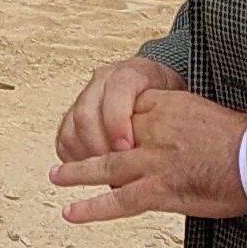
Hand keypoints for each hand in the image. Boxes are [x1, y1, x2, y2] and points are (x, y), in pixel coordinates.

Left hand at [54, 83, 246, 223]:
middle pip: (107, 137)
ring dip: (77, 174)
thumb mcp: (203, 111)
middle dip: (83, 146)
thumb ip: (176, 116)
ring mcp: (155, 160)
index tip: (92, 132)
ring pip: (105, 167)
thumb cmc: (241, 140)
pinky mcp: (162, 189)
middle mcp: (153, 130)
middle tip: (62, 151)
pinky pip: (119, 201)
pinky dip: (92, 208)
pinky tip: (72, 213)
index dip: (105, 125)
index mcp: (164, 105)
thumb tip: (166, 127)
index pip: (121, 111)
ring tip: (56, 176)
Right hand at [57, 54, 185, 167]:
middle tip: (112, 169)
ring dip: (85, 154)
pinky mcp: (76, 116)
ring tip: (103, 175)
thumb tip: (177, 144)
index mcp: (133, 72)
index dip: (117, 120)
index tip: (126, 149)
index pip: (117, 89)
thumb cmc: (174, 104)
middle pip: (87, 110)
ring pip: (73, 124)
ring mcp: (87, 96)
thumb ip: (175, 117)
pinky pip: (65, 137)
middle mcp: (105, 80)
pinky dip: (74, 157)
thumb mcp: (181, 104)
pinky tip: (91, 171)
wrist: (163, 92)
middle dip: (98, 144)